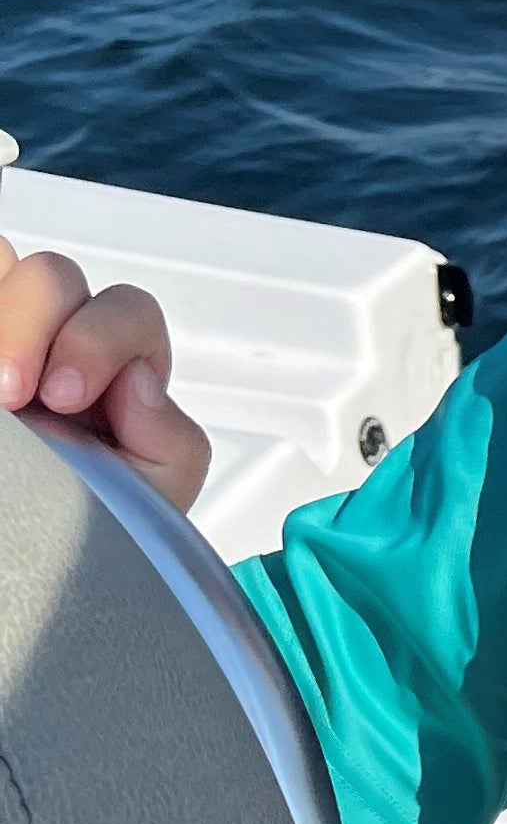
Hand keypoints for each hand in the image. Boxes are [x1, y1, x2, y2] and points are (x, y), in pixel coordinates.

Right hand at [0, 230, 212, 508]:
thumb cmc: (100, 524)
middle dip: (36, 325)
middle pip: (56, 278)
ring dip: (4, 322)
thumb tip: (136, 384)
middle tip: (16, 394)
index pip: (127, 311)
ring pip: (7, 268)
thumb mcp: (157, 492)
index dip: (99, 340)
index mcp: (119, 368)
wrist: (35, 555)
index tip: (66, 396)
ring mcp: (12, 340)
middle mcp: (62, 341)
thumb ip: (172, 441)